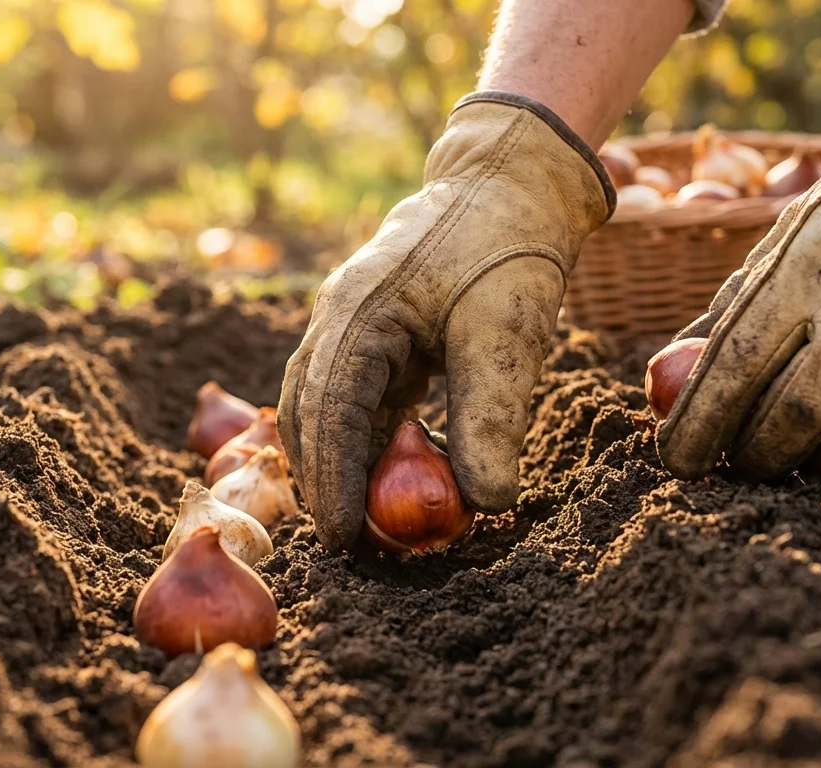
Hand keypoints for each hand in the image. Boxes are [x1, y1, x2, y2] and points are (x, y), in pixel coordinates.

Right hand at [279, 94, 612, 550]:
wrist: (510, 186)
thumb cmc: (507, 251)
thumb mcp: (505, 334)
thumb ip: (491, 417)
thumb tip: (486, 503)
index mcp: (357, 311)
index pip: (328, 409)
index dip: (331, 478)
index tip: (343, 538)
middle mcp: (338, 318)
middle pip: (310, 413)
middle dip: (324, 480)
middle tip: (348, 547)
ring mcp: (350, 324)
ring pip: (326, 406)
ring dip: (339, 462)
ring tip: (360, 523)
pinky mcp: (375, 334)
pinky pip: (356, 395)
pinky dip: (364, 439)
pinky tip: (383, 477)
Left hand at [658, 60, 820, 480]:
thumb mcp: (795, 234)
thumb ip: (735, 309)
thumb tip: (671, 379)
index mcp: (810, 277)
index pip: (734, 374)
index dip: (697, 429)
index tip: (676, 460)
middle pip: (789, 428)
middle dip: (752, 457)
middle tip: (741, 458)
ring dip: (814, 457)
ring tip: (807, 433)